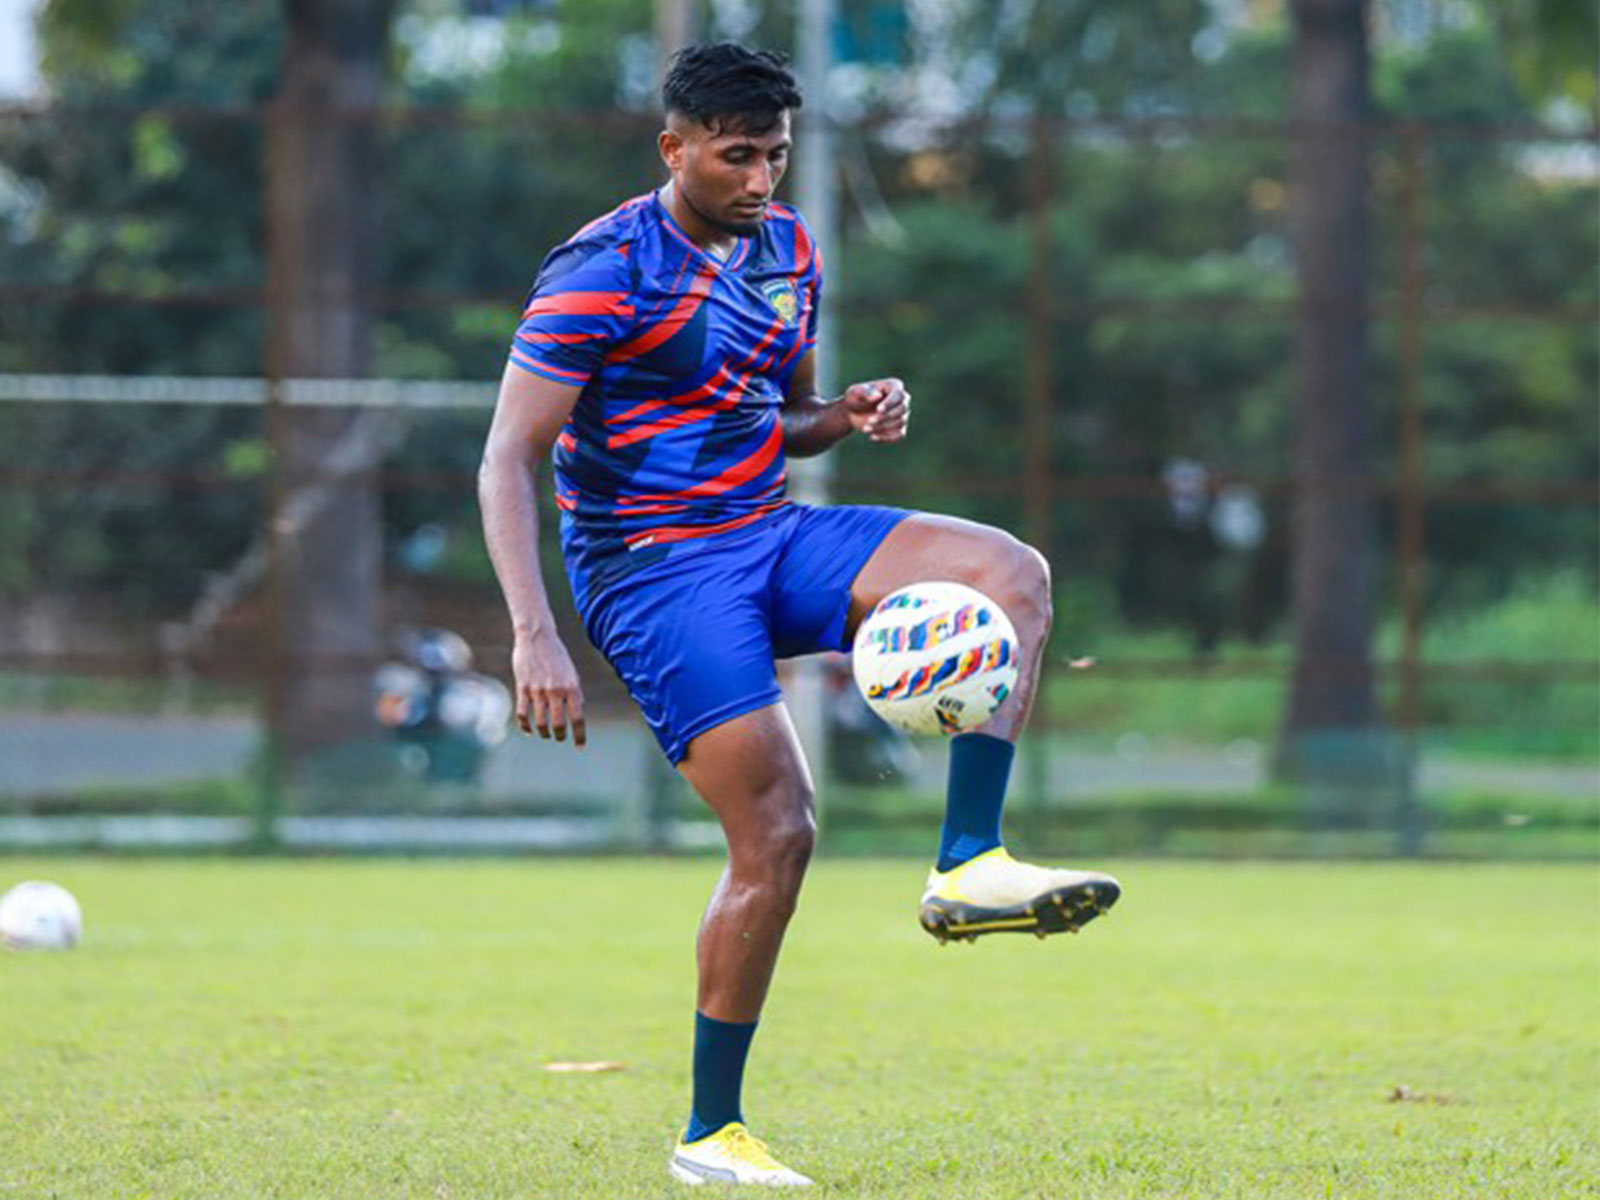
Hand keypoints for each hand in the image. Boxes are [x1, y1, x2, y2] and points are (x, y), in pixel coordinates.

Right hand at [511, 628, 586, 745]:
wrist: (537, 637)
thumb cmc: (557, 656)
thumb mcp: (572, 674)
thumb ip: (574, 694)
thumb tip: (577, 715)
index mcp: (572, 687)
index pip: (578, 718)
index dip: (579, 735)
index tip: (580, 747)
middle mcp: (556, 690)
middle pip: (558, 724)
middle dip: (560, 736)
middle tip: (560, 738)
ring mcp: (538, 690)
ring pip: (540, 722)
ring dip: (544, 733)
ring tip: (547, 735)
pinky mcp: (523, 688)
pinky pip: (523, 714)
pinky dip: (526, 726)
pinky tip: (530, 731)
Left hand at [841, 378, 909, 442]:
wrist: (854, 412)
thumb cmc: (855, 398)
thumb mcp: (854, 393)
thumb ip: (864, 392)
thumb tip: (877, 396)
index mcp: (894, 386)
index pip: (898, 394)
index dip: (890, 403)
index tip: (878, 410)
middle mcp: (902, 399)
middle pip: (902, 409)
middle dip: (885, 417)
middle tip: (868, 421)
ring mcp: (902, 414)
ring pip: (900, 423)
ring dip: (882, 428)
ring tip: (865, 429)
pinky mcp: (899, 427)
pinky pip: (899, 435)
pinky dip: (886, 437)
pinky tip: (872, 436)